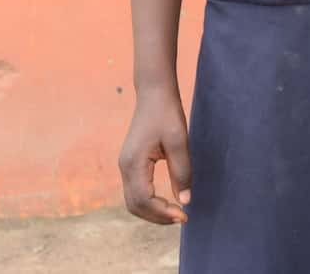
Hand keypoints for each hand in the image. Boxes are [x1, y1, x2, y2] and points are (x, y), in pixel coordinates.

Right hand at [118, 88, 192, 224]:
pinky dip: (149, 202)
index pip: (144, 200)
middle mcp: (124, 166)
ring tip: (175, 212)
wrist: (153, 93)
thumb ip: (182, 171)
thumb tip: (185, 201)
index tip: (184, 215)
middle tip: (181, 217)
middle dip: (157, 216)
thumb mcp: (178, 141)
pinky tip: (166, 201)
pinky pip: (135, 192)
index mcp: (133, 162)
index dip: (163, 212)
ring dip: (152, 211)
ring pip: (133, 201)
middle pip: (135, 205)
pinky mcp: (130, 163)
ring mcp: (125, 165)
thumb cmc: (166, 113)